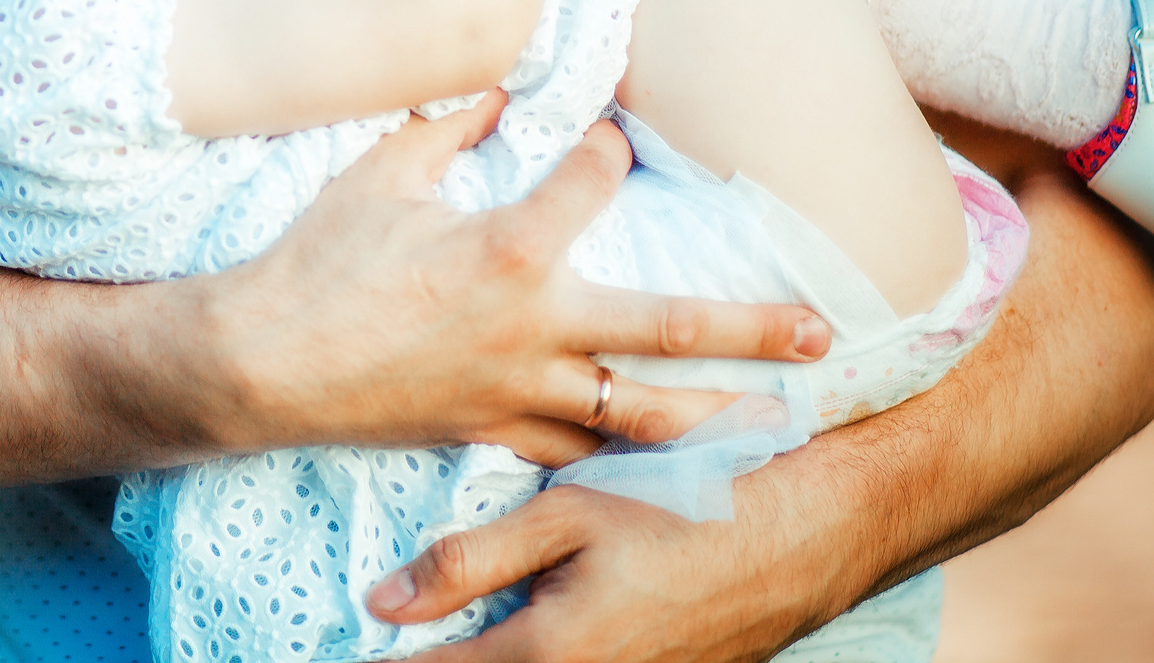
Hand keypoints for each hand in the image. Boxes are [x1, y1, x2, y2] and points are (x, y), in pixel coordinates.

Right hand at [209, 95, 830, 467]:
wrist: (260, 364)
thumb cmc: (315, 261)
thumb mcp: (378, 172)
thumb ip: (445, 124)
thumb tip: (492, 83)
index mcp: (508, 247)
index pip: (592, 183)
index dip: (608, 154)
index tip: (614, 142)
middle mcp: (532, 325)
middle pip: (667, 327)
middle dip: (749, 326)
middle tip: (819, 329)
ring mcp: (516, 390)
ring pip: (638, 411)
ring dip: (714, 411)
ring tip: (773, 415)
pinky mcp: (490, 433)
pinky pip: (573, 449)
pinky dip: (622, 456)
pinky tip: (660, 459)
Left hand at [368, 485, 825, 661]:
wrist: (809, 531)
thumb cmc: (686, 505)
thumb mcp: (567, 516)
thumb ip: (470, 562)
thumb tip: (382, 603)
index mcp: (552, 653)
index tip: (344, 652)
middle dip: (445, 661)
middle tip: (407, 639)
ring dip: (498, 657)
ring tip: (464, 632)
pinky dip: (550, 659)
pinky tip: (534, 631)